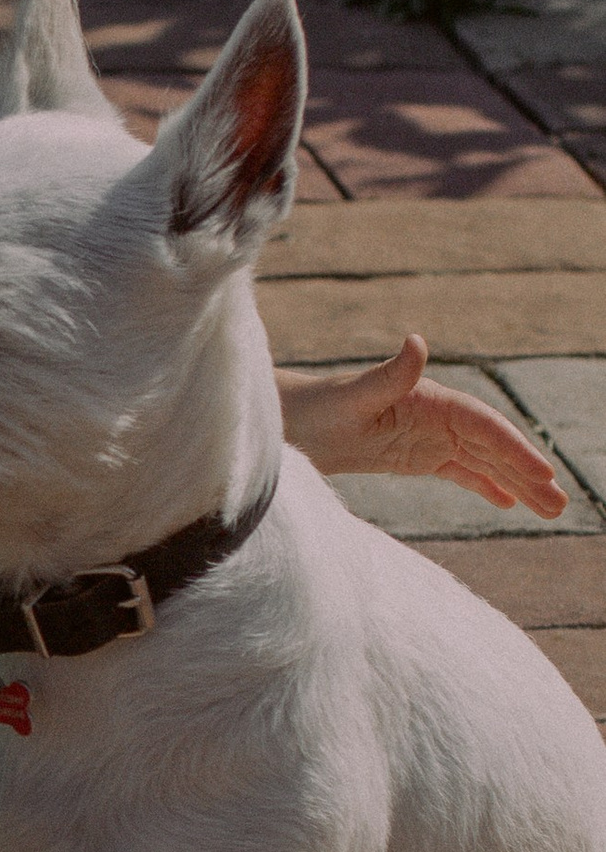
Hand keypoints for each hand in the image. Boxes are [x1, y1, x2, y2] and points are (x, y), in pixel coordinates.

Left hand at [284, 335, 566, 515]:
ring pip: (483, 462)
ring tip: (550, 510)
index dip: (514, 449)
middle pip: (492, 446)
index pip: (483, 425)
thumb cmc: (318, 407)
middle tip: (560, 503)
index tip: (543, 473)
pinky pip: (460, 472)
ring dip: (516, 484)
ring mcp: (429, 436)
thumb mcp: (353, 395)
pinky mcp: (416, 456)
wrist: (290, 422)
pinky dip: (486, 485)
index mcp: (430, 399)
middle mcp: (437, 416)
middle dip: (527, 473)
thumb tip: (417, 342)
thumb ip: (390, 374)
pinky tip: (510, 504)